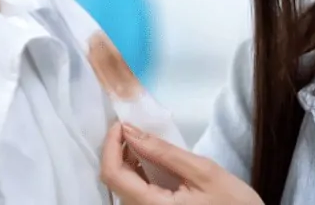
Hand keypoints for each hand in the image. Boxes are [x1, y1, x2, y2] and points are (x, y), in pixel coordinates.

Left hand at [101, 122, 261, 204]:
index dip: (111, 145)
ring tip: (143, 140)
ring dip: (126, 160)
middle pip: (113, 181)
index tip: (122, 123)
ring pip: (122, 187)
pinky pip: (135, 193)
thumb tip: (132, 132)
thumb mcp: (203, 171)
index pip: (113, 175)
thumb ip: (164, 152)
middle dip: (117, 150)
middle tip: (133, 126)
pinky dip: (137, 172)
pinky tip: (151, 160)